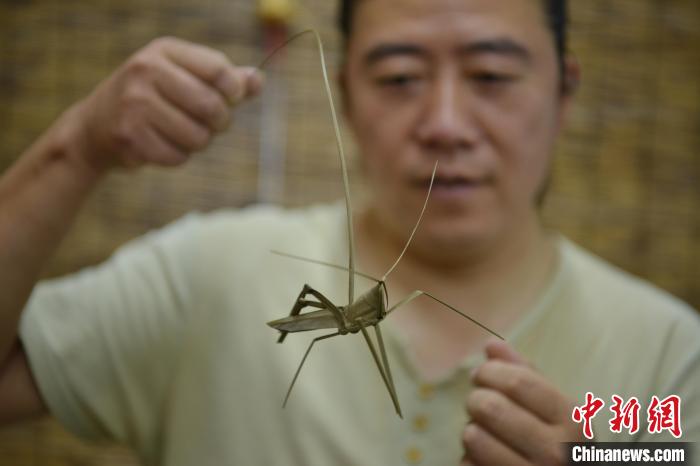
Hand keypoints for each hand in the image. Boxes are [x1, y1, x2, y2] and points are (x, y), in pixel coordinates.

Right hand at [71, 37, 262, 169]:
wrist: (95, 126)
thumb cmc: (153, 98)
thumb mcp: (184, 77)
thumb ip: (224, 79)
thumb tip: (258, 81)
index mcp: (165, 51)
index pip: (219, 70)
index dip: (235, 92)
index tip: (231, 100)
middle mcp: (146, 71)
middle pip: (211, 106)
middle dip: (219, 122)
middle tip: (210, 124)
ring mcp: (135, 104)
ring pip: (198, 136)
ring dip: (199, 142)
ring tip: (182, 133)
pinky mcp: (130, 136)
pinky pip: (178, 156)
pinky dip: (178, 157)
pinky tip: (162, 145)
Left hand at [461, 340, 583, 465]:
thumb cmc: (558, 448)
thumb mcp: (556, 412)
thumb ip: (526, 375)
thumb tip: (492, 344)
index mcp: (573, 422)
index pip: (516, 382)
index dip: (489, 372)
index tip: (481, 374)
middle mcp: (556, 453)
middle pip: (489, 406)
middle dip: (475, 399)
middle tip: (479, 404)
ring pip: (473, 437)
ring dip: (470, 431)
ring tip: (484, 434)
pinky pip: (467, 465)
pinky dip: (468, 460)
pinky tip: (486, 461)